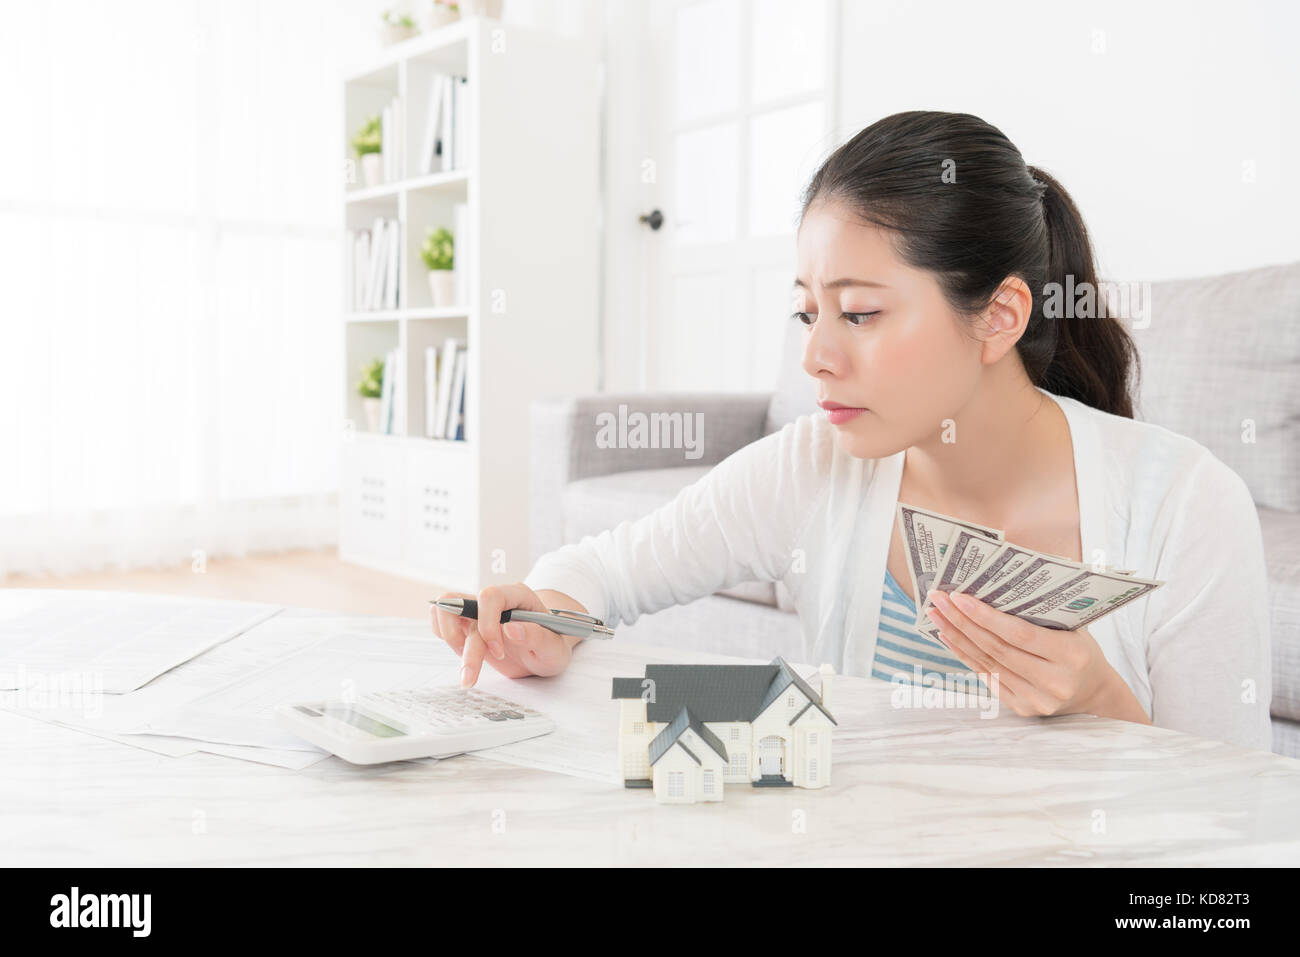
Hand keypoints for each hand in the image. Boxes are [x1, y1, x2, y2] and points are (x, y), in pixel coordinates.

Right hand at [432, 584, 578, 686]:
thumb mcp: (554, 649)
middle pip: (461, 604)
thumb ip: (538, 637)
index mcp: (518, 596)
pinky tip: (465, 656)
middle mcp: (495, 600)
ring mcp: (478, 611)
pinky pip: (442, 621)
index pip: (490, 596)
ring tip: (468, 663)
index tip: (498, 652)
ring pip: (445, 608)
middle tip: (472, 674)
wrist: (543, 653)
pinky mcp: (467, 625)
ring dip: (450, 639)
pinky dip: (447, 639)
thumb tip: (512, 628)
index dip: (487, 624)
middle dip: (465, 644)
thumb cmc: (551, 647)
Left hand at [924, 589, 1148, 722]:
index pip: (1020, 634)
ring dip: (957, 637)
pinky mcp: (1022, 709)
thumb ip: (1042, 608)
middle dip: (963, 622)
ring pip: (988, 663)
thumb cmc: (1079, 648)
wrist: (1093, 692)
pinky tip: (949, 637)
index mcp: (1072, 656)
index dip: (986, 617)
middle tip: (938, 600)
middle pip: (997, 648)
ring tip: (937, 615)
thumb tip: (1001, 575)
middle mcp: (1054, 682)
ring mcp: (1037, 700)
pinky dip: (965, 655)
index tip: (959, 597)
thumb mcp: (1073, 625)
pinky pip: (987, 677)